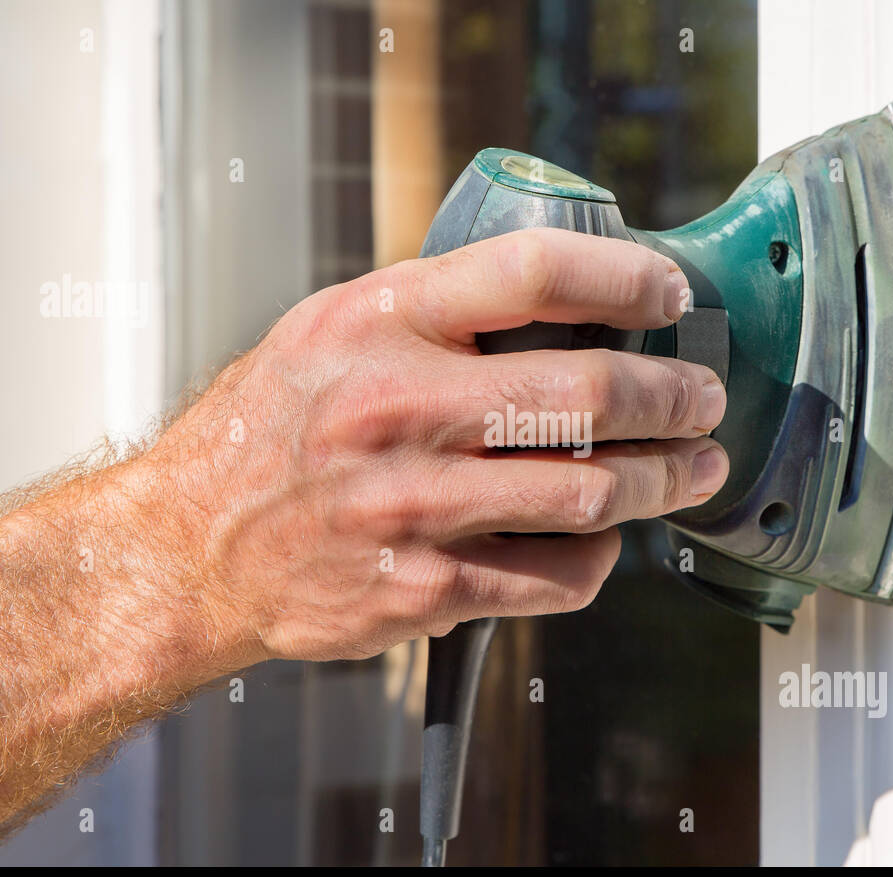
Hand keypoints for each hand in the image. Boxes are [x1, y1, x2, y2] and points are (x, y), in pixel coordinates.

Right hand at [153, 228, 728, 662]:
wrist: (189, 548)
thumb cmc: (268, 433)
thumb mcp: (331, 330)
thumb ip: (436, 311)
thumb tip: (565, 305)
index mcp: (380, 322)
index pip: (534, 272)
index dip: (626, 278)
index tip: (669, 296)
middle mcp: (399, 408)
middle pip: (587, 392)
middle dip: (673, 400)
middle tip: (703, 401)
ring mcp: (412, 506)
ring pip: (589, 493)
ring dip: (663, 482)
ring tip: (691, 470)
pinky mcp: (422, 589)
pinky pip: (554, 576)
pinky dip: (599, 557)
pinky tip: (604, 540)